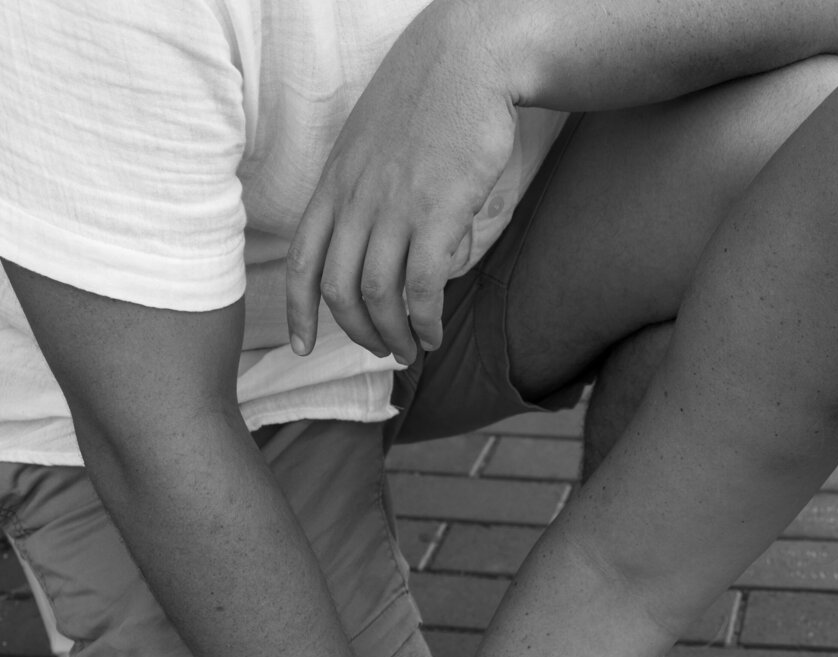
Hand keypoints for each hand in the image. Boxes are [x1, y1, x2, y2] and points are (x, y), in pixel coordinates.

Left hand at [286, 2, 517, 362]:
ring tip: (411, 348)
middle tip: (381, 351)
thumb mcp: (372, 139)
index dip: (299, 312)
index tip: (302, 346)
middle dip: (357, 334)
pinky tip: (434, 333)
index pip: (303, 261)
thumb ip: (363, 187)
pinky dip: (425, 321)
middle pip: (338, 290)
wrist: (470, 57)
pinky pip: (422, 288)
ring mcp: (396, 207)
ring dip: (393, 335)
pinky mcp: (438, 213)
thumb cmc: (429, 96)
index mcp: (336, 182)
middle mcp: (357, 199)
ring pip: (378, 296)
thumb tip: (375, 232)